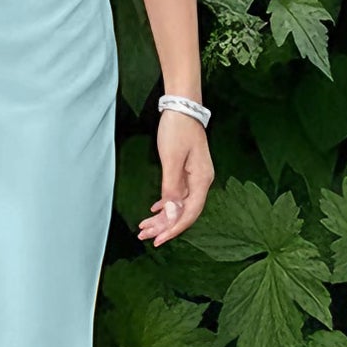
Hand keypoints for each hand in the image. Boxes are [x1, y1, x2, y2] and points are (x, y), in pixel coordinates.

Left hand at [138, 111, 213, 246]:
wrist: (182, 106)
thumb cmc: (177, 129)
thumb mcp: (171, 159)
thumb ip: (171, 187)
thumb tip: (171, 213)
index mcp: (201, 180)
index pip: (189, 213)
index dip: (174, 228)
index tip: (159, 239)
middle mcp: (201, 181)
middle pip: (184, 211)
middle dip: (164, 226)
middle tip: (145, 236)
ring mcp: (195, 176)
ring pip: (179, 204)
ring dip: (162, 217)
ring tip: (145, 227)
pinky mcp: (187, 171)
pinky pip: (177, 194)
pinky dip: (165, 203)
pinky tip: (155, 209)